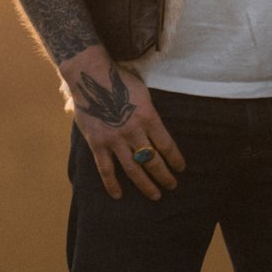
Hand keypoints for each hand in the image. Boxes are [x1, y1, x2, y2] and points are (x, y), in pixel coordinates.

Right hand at [58, 47, 185, 199]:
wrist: (90, 76)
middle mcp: (134, 131)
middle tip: (172, 186)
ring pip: (133, 168)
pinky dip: (111, 183)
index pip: (167, 145)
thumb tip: (158, 129)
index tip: (181, 169)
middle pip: (153, 160)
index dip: (176, 159)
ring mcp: (114, 139)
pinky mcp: (97, 143)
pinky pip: (105, 168)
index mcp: (149, 118)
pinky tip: (118, 195)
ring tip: (155, 195)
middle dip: (164, 176)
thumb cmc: (120, 81)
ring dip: (145, 184)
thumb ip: (150, 114)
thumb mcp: (145, 94)